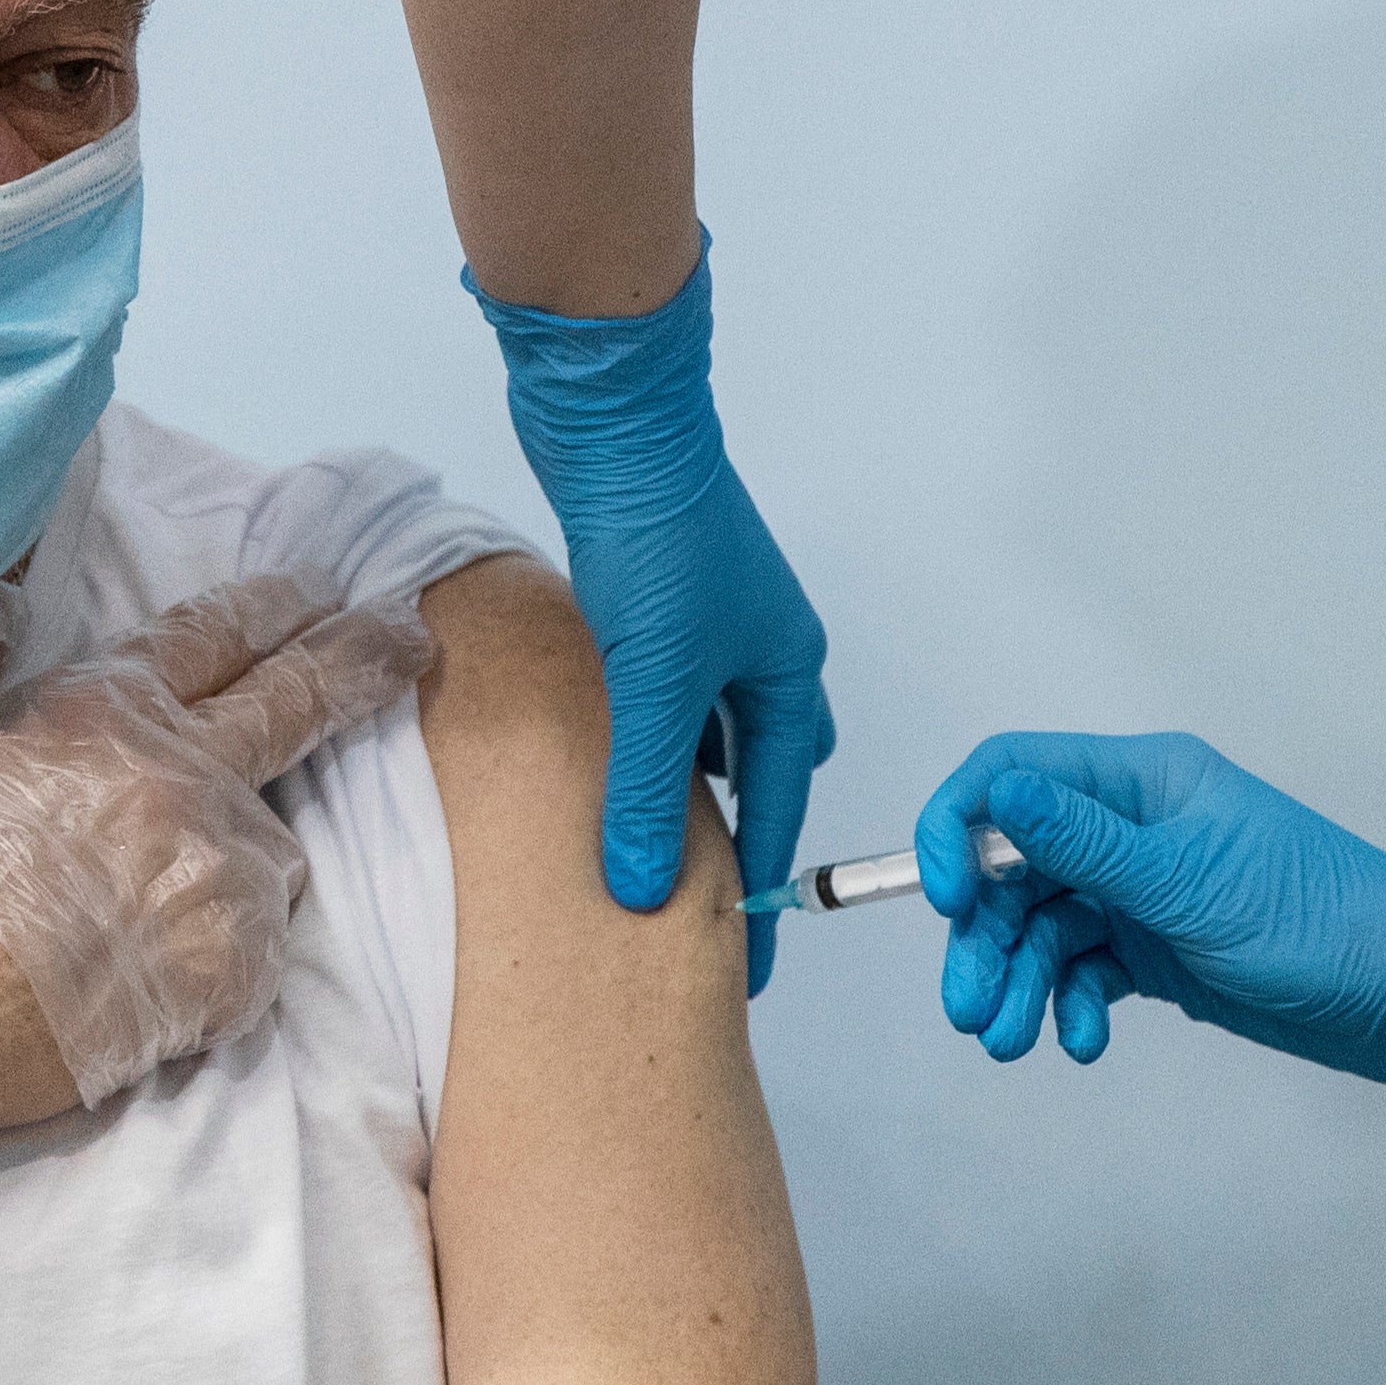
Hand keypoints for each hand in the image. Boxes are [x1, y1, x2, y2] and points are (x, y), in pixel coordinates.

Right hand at [0, 571, 436, 1128]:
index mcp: (101, 711)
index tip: (318, 588)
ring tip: (189, 879)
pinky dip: (223, 948)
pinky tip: (163, 964)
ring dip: (246, 848)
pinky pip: (253, 947)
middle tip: (410, 637)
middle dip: (361, 658)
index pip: (214, 634)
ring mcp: (213, 880)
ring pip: (272, 845)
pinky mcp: (226, 976)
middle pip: (299, 701)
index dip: (270, 604)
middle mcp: (180, 780)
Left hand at [468, 238, 831, 976]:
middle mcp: (760, 653)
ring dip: (676, 786)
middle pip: (756, 772)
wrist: (615, 421)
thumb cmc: (657, 538)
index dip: (758, 891)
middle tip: (690, 910)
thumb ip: (645, 790)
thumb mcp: (653, 683)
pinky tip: (598, 759)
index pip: (778, 811)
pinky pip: (659, 698)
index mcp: (787, 675)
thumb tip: (643, 893)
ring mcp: (709, 625)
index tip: (739, 964)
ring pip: (701, 734)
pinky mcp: (655, 602)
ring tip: (638, 851)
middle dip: (730, 840)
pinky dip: (639, 738)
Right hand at [915, 732, 1385, 1112]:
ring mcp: (1149, 890)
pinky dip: (1070, 1004)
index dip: (958, 828)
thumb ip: (1086, 842)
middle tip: (969, 1011)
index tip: (942, 901)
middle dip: (984, 936)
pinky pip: (1085, 968)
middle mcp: (1136, 827)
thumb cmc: (1321, 926)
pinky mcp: (1162, 949)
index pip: (1014, 775)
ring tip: (1013, 1044)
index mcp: (1144, 782)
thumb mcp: (1191, 885)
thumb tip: (999, 792)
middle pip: (1015, 865)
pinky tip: (1083, 1043)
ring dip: (1019, 981)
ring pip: (1045, 925)